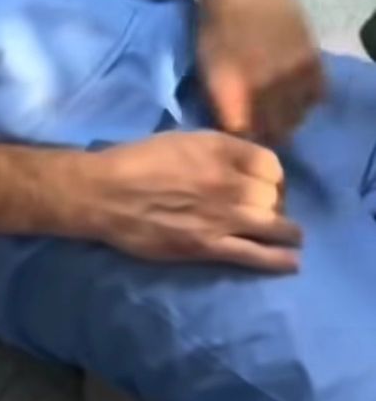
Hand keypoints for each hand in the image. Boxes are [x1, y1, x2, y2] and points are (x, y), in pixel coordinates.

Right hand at [91, 131, 299, 272]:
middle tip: (269, 211)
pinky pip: (253, 254)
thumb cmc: (137, 160)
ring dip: (288, 231)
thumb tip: (240, 163)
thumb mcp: (181, 139)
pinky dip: (277, 259)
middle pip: (273, 195)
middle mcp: (227, 181)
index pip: (270, 164)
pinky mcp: (208, 246)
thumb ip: (215, 149)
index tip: (267, 184)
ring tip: (294, 237)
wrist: (105, 193)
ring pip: (272, 224)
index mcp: (219, 149)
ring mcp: (221, 216)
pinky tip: (292, 262)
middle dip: (276, 203)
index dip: (273, 176)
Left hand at [198, 0, 323, 141]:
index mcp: (235, 91)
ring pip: (299, 116)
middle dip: (268, 131)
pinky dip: (308, 98)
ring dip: (289, 117)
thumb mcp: (208, 67)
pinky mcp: (313, 60)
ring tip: (278, 107)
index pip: (246, 135)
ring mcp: (293, 75)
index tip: (242, 133)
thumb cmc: (216, 24)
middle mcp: (266, 88)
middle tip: (260, 122)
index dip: (244, 137)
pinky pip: (318, 94)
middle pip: (276, 131)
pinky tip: (295, 89)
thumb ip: (222, 100)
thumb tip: (234, 127)